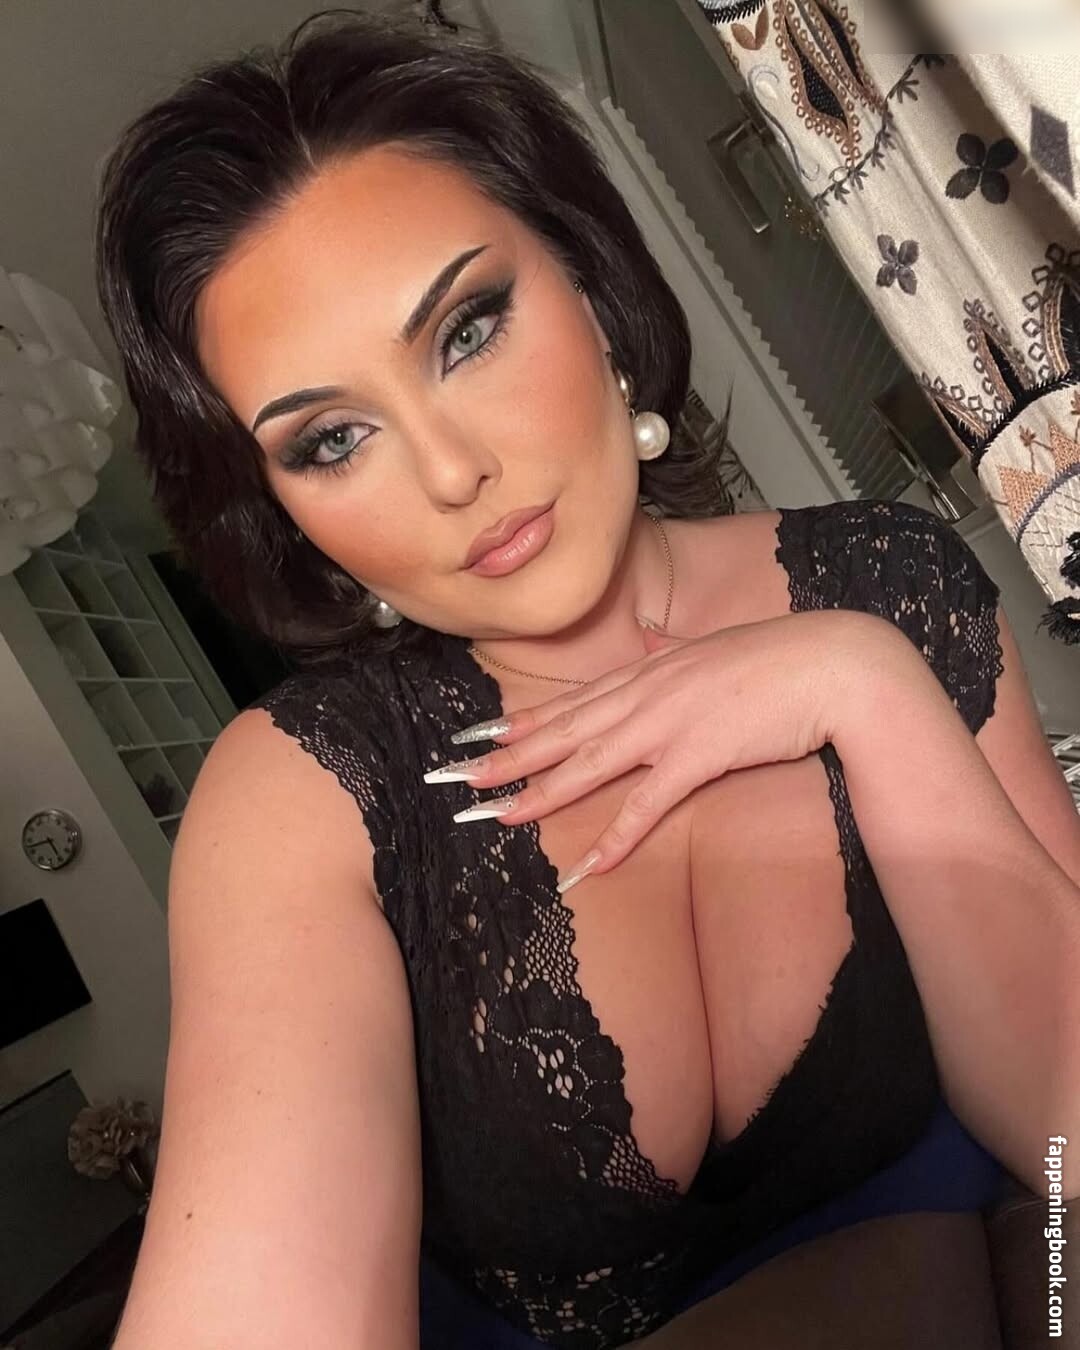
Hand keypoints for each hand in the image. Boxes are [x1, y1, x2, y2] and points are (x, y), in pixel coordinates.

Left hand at [427, 608, 904, 890]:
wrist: (833, 664)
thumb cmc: (778, 656)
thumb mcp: (713, 646)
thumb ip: (673, 646)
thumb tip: (650, 634)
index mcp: (649, 670)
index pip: (572, 702)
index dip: (523, 722)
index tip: (479, 737)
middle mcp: (647, 694)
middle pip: (564, 732)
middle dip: (509, 757)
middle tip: (462, 779)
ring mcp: (669, 724)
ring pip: (589, 764)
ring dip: (540, 792)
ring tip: (498, 815)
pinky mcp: (700, 755)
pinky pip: (648, 803)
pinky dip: (617, 836)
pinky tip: (589, 864)